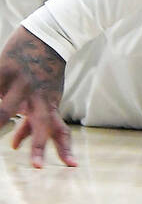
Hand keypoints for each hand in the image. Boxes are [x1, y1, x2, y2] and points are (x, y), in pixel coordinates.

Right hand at [0, 27, 74, 167]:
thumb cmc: (43, 75)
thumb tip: (14, 146)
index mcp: (48, 104)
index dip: (65, 149)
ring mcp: (21, 83)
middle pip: (39, 125)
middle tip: (36, 165)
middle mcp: (38, 96)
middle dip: (37, 146)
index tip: (72, 166)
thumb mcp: (44, 99)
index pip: (58, 131)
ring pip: (4, 110)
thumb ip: (29, 123)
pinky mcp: (4, 68)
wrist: (48, 37)